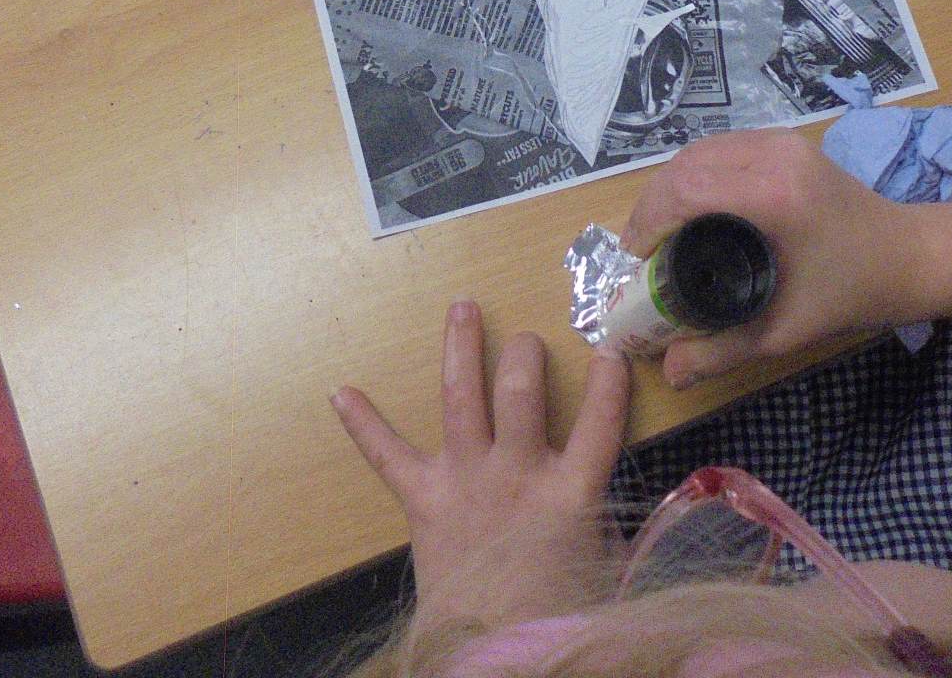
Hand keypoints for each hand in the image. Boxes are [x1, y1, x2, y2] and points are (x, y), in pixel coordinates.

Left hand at [331, 301, 630, 626]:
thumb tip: (591, 503)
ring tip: (461, 309)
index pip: (601, 422)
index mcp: (571, 494)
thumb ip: (597, 524)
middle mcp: (517, 474)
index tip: (610, 352)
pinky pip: (388, 456)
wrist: (495, 656)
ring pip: (463, 399)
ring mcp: (467, 481)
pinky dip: (364, 424)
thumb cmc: (557, 615)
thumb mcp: (599, 568)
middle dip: (523, 356)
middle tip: (526, 340)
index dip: (609, 385)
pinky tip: (340, 392)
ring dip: (461, 349)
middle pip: (522, 392)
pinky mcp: (424, 500)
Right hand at [622, 129, 922, 388]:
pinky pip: (721, 148)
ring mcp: (780, 141)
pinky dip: (695, 175)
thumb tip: (669, 370)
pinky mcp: (785, 141)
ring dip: (670, 188)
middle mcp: (772, 155)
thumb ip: (723, 350)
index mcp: (773, 194)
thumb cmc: (853, 291)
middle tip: (642, 253)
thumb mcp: (786, 330)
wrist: (911, 254)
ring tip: (660, 233)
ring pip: (699, 151)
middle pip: (684, 165)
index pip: (685, 189)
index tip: (636, 261)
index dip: (648, 222)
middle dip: (652, 206)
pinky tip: (690, 209)